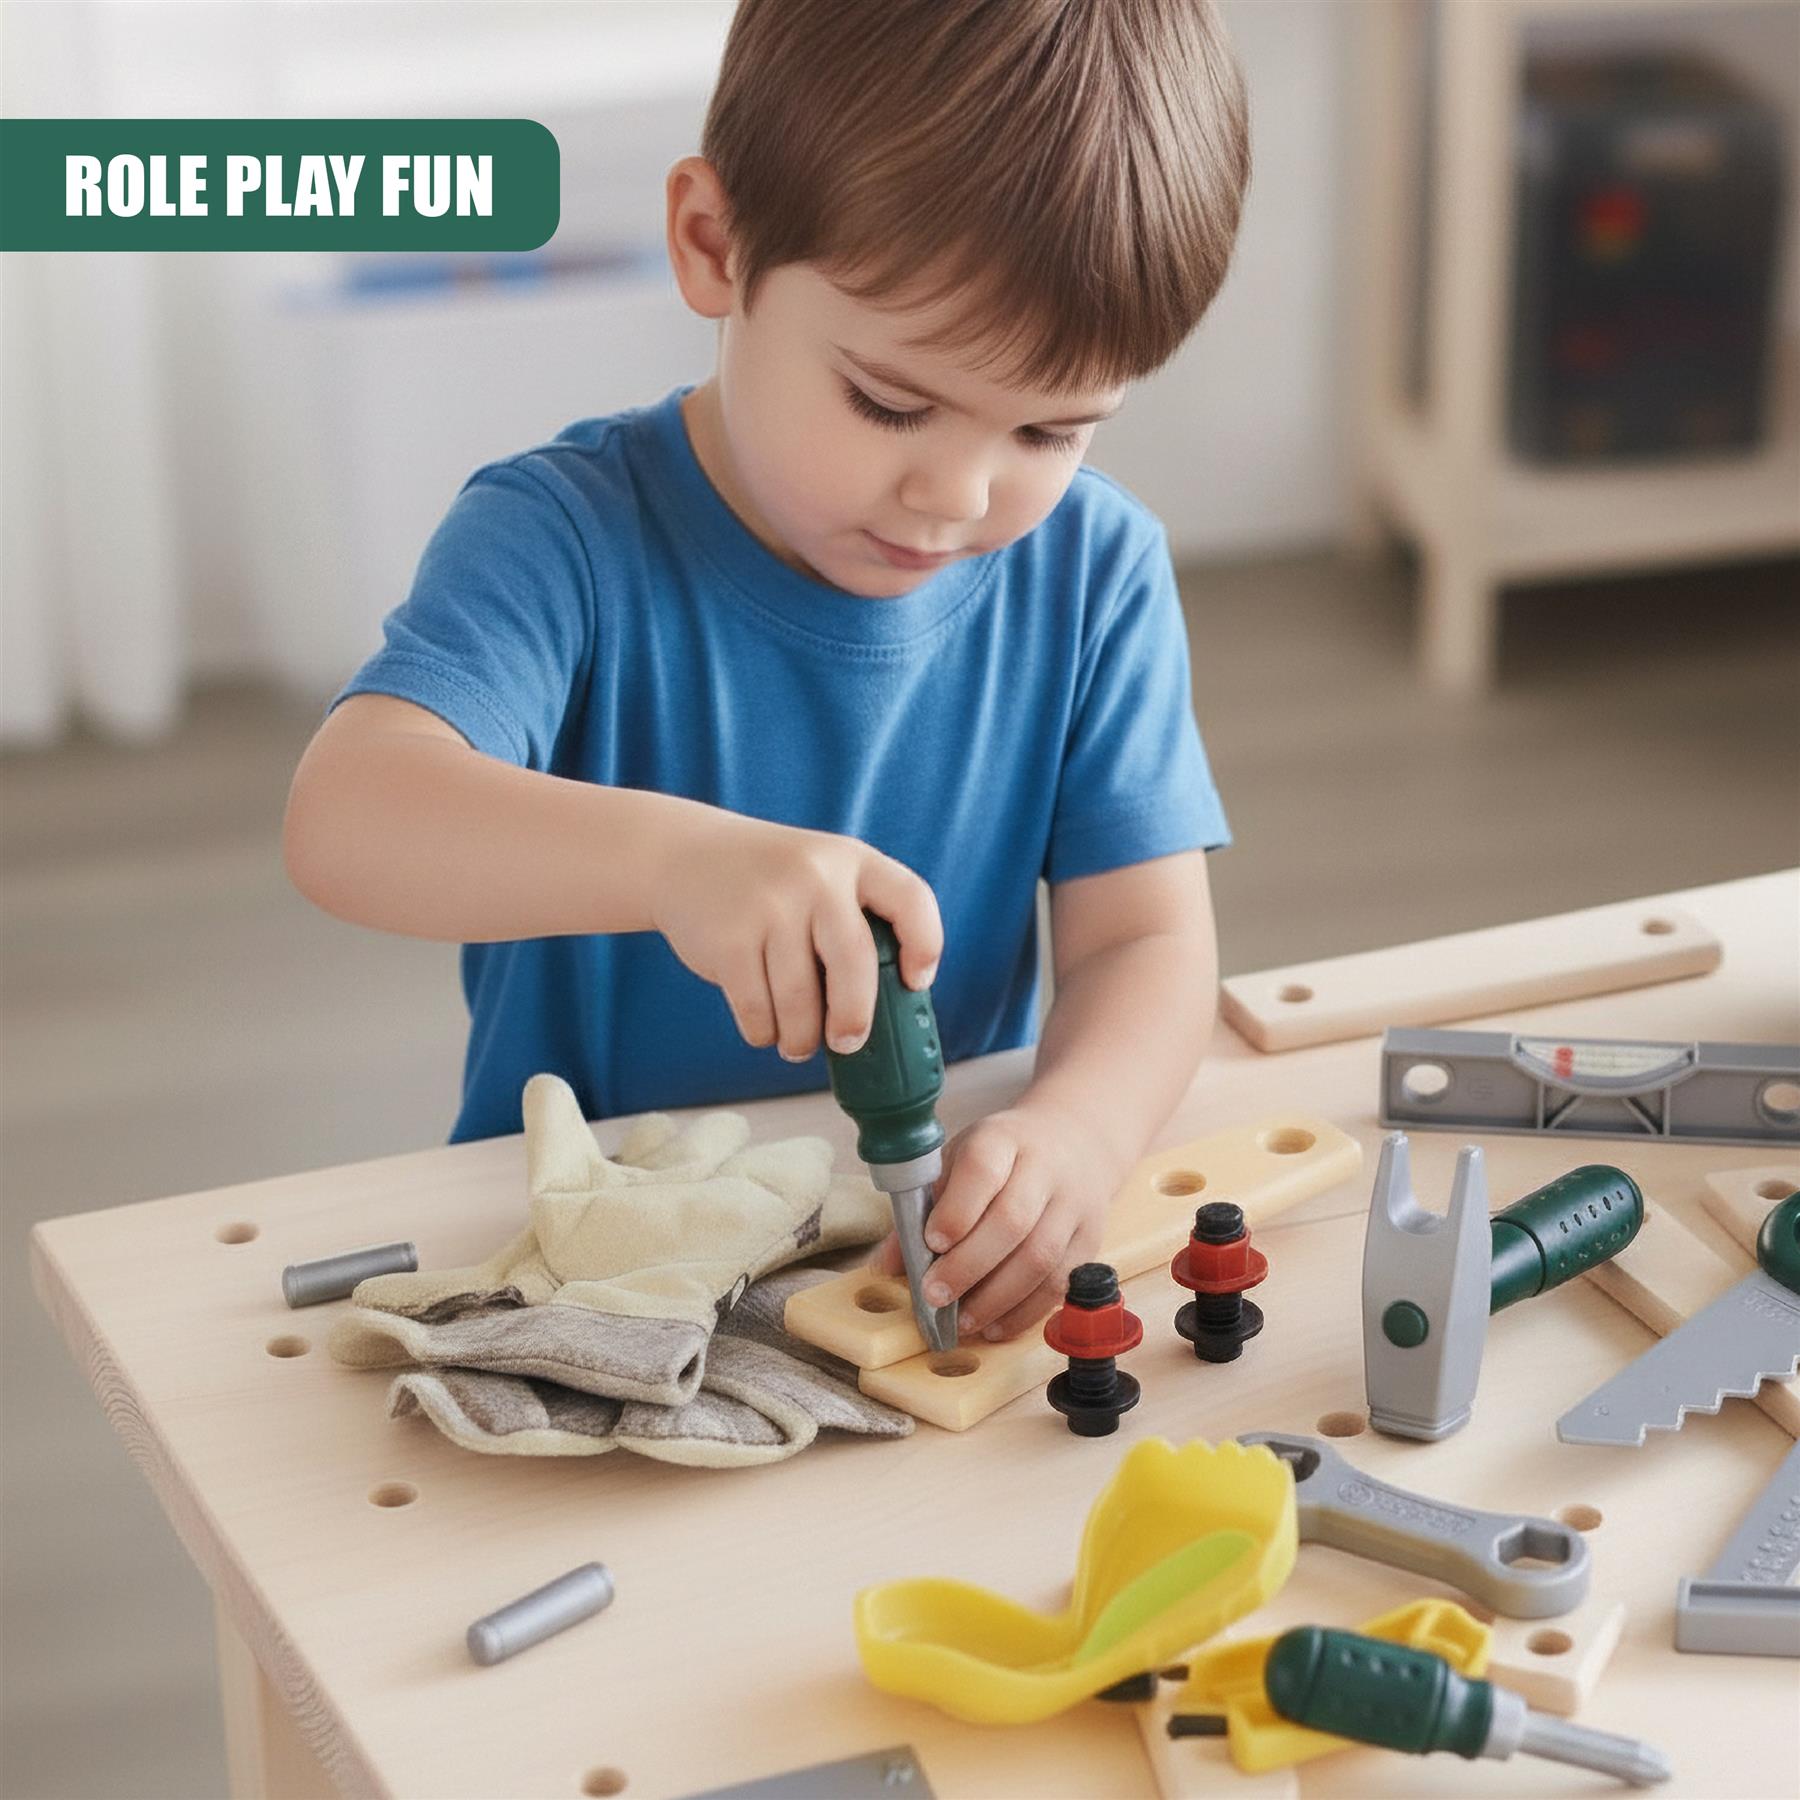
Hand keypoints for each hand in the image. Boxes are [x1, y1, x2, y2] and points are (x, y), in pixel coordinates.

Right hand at [649, 808, 940, 1060]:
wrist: (683, 856)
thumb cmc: (769, 880)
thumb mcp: (821, 872)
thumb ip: (856, 918)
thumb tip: (886, 1010)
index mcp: (853, 860)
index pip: (912, 901)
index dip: (925, 947)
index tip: (914, 982)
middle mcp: (816, 877)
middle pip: (856, 966)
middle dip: (854, 1018)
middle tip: (847, 1041)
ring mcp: (770, 906)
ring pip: (801, 1002)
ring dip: (800, 1037)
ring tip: (797, 1042)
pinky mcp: (729, 940)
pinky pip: (758, 1010)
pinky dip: (763, 1031)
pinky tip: (765, 1025)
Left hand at [871, 1101, 1125, 1339]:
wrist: (1074, 1141)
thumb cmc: (1003, 1156)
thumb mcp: (958, 1160)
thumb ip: (922, 1207)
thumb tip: (886, 1264)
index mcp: (1003, 1140)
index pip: (983, 1169)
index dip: (957, 1209)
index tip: (931, 1242)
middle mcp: (1044, 1169)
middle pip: (1012, 1220)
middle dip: (969, 1265)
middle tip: (935, 1295)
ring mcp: (1073, 1206)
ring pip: (1040, 1258)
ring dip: (997, 1298)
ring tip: (963, 1321)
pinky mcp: (1089, 1241)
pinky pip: (1060, 1284)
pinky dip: (1025, 1313)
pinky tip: (994, 1326)